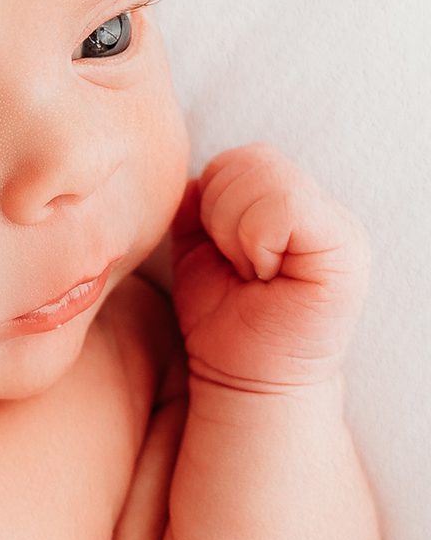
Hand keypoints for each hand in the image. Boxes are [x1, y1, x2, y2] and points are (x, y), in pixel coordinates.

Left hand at [168, 142, 370, 392]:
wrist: (246, 381)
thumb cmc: (224, 320)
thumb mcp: (198, 248)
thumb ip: (199, 203)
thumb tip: (192, 177)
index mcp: (288, 200)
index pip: (238, 158)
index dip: (212, 202)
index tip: (223, 255)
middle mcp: (323, 207)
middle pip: (249, 161)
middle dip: (221, 215)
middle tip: (237, 266)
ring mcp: (341, 226)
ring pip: (265, 178)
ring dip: (238, 232)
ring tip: (251, 273)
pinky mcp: (347, 249)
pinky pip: (285, 206)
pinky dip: (257, 241)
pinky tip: (264, 276)